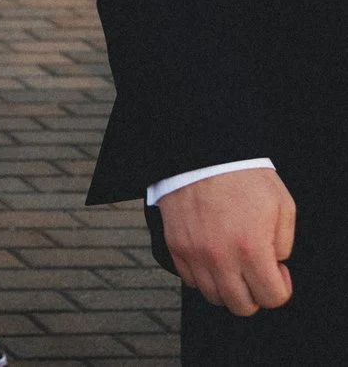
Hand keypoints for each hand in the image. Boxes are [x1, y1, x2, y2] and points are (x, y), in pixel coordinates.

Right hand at [161, 168, 295, 316]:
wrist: (202, 155)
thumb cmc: (243, 177)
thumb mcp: (282, 206)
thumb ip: (285, 243)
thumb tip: (274, 263)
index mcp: (251, 248)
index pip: (272, 298)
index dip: (280, 287)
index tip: (276, 269)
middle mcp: (220, 256)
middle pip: (241, 306)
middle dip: (255, 295)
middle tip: (255, 272)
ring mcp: (194, 253)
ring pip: (213, 296)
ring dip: (228, 288)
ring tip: (233, 265)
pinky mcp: (175, 245)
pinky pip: (190, 280)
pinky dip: (203, 276)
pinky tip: (212, 257)